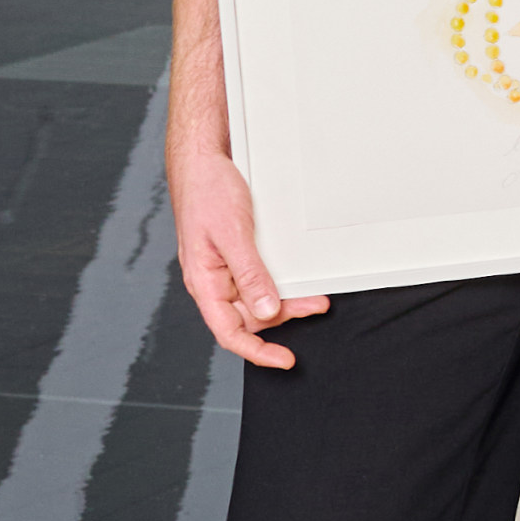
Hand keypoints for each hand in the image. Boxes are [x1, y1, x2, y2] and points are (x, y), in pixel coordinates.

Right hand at [172, 142, 327, 366]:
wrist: (204, 160)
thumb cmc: (206, 192)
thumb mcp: (232, 235)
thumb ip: (249, 275)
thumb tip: (266, 310)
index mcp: (204, 282)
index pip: (229, 332)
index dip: (257, 352)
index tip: (284, 360)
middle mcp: (213, 281)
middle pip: (249, 318)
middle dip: (283, 317)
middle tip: (315, 307)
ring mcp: (225, 269)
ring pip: (257, 299)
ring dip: (285, 300)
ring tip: (314, 296)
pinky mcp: (237, 256)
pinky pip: (258, 279)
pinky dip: (279, 282)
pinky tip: (297, 279)